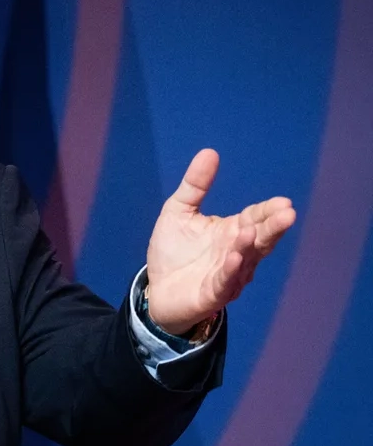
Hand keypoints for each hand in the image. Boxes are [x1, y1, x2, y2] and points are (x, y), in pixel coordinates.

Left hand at [145, 149, 296, 334]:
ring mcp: (228, 274)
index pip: (255, 218)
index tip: (284, 202)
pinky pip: (224, 281)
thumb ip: (195, 185)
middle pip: (259, 238)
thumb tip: (210, 152)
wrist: (158, 289)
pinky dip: (231, 271)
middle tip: (287, 213)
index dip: (268, 211)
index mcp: (231, 231)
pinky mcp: (212, 293)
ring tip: (251, 230)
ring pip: (245, 259)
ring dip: (249, 246)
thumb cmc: (173, 251)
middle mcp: (236, 252)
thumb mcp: (179, 211)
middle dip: (273, 227)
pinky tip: (235, 258)